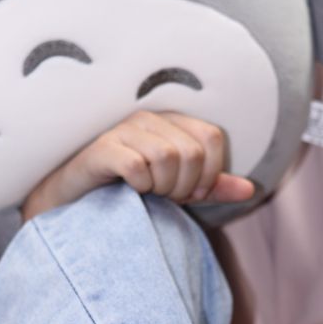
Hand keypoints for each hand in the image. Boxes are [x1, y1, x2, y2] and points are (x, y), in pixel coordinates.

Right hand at [20, 110, 257, 221]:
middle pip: (193, 151)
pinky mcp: (101, 149)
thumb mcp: (175, 191)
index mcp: (170, 123)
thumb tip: (251, 189)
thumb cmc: (124, 193)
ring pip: (168, 157)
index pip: (213, 137)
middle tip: (163, 198)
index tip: (190, 194)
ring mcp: (122, 131)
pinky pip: (138, 166)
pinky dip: (139, 187)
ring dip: (162, 188)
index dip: (209, 173)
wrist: (71, 203)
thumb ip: (211, 188)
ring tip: (146, 195)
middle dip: (184, 185)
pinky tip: (128, 192)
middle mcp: (147, 119)